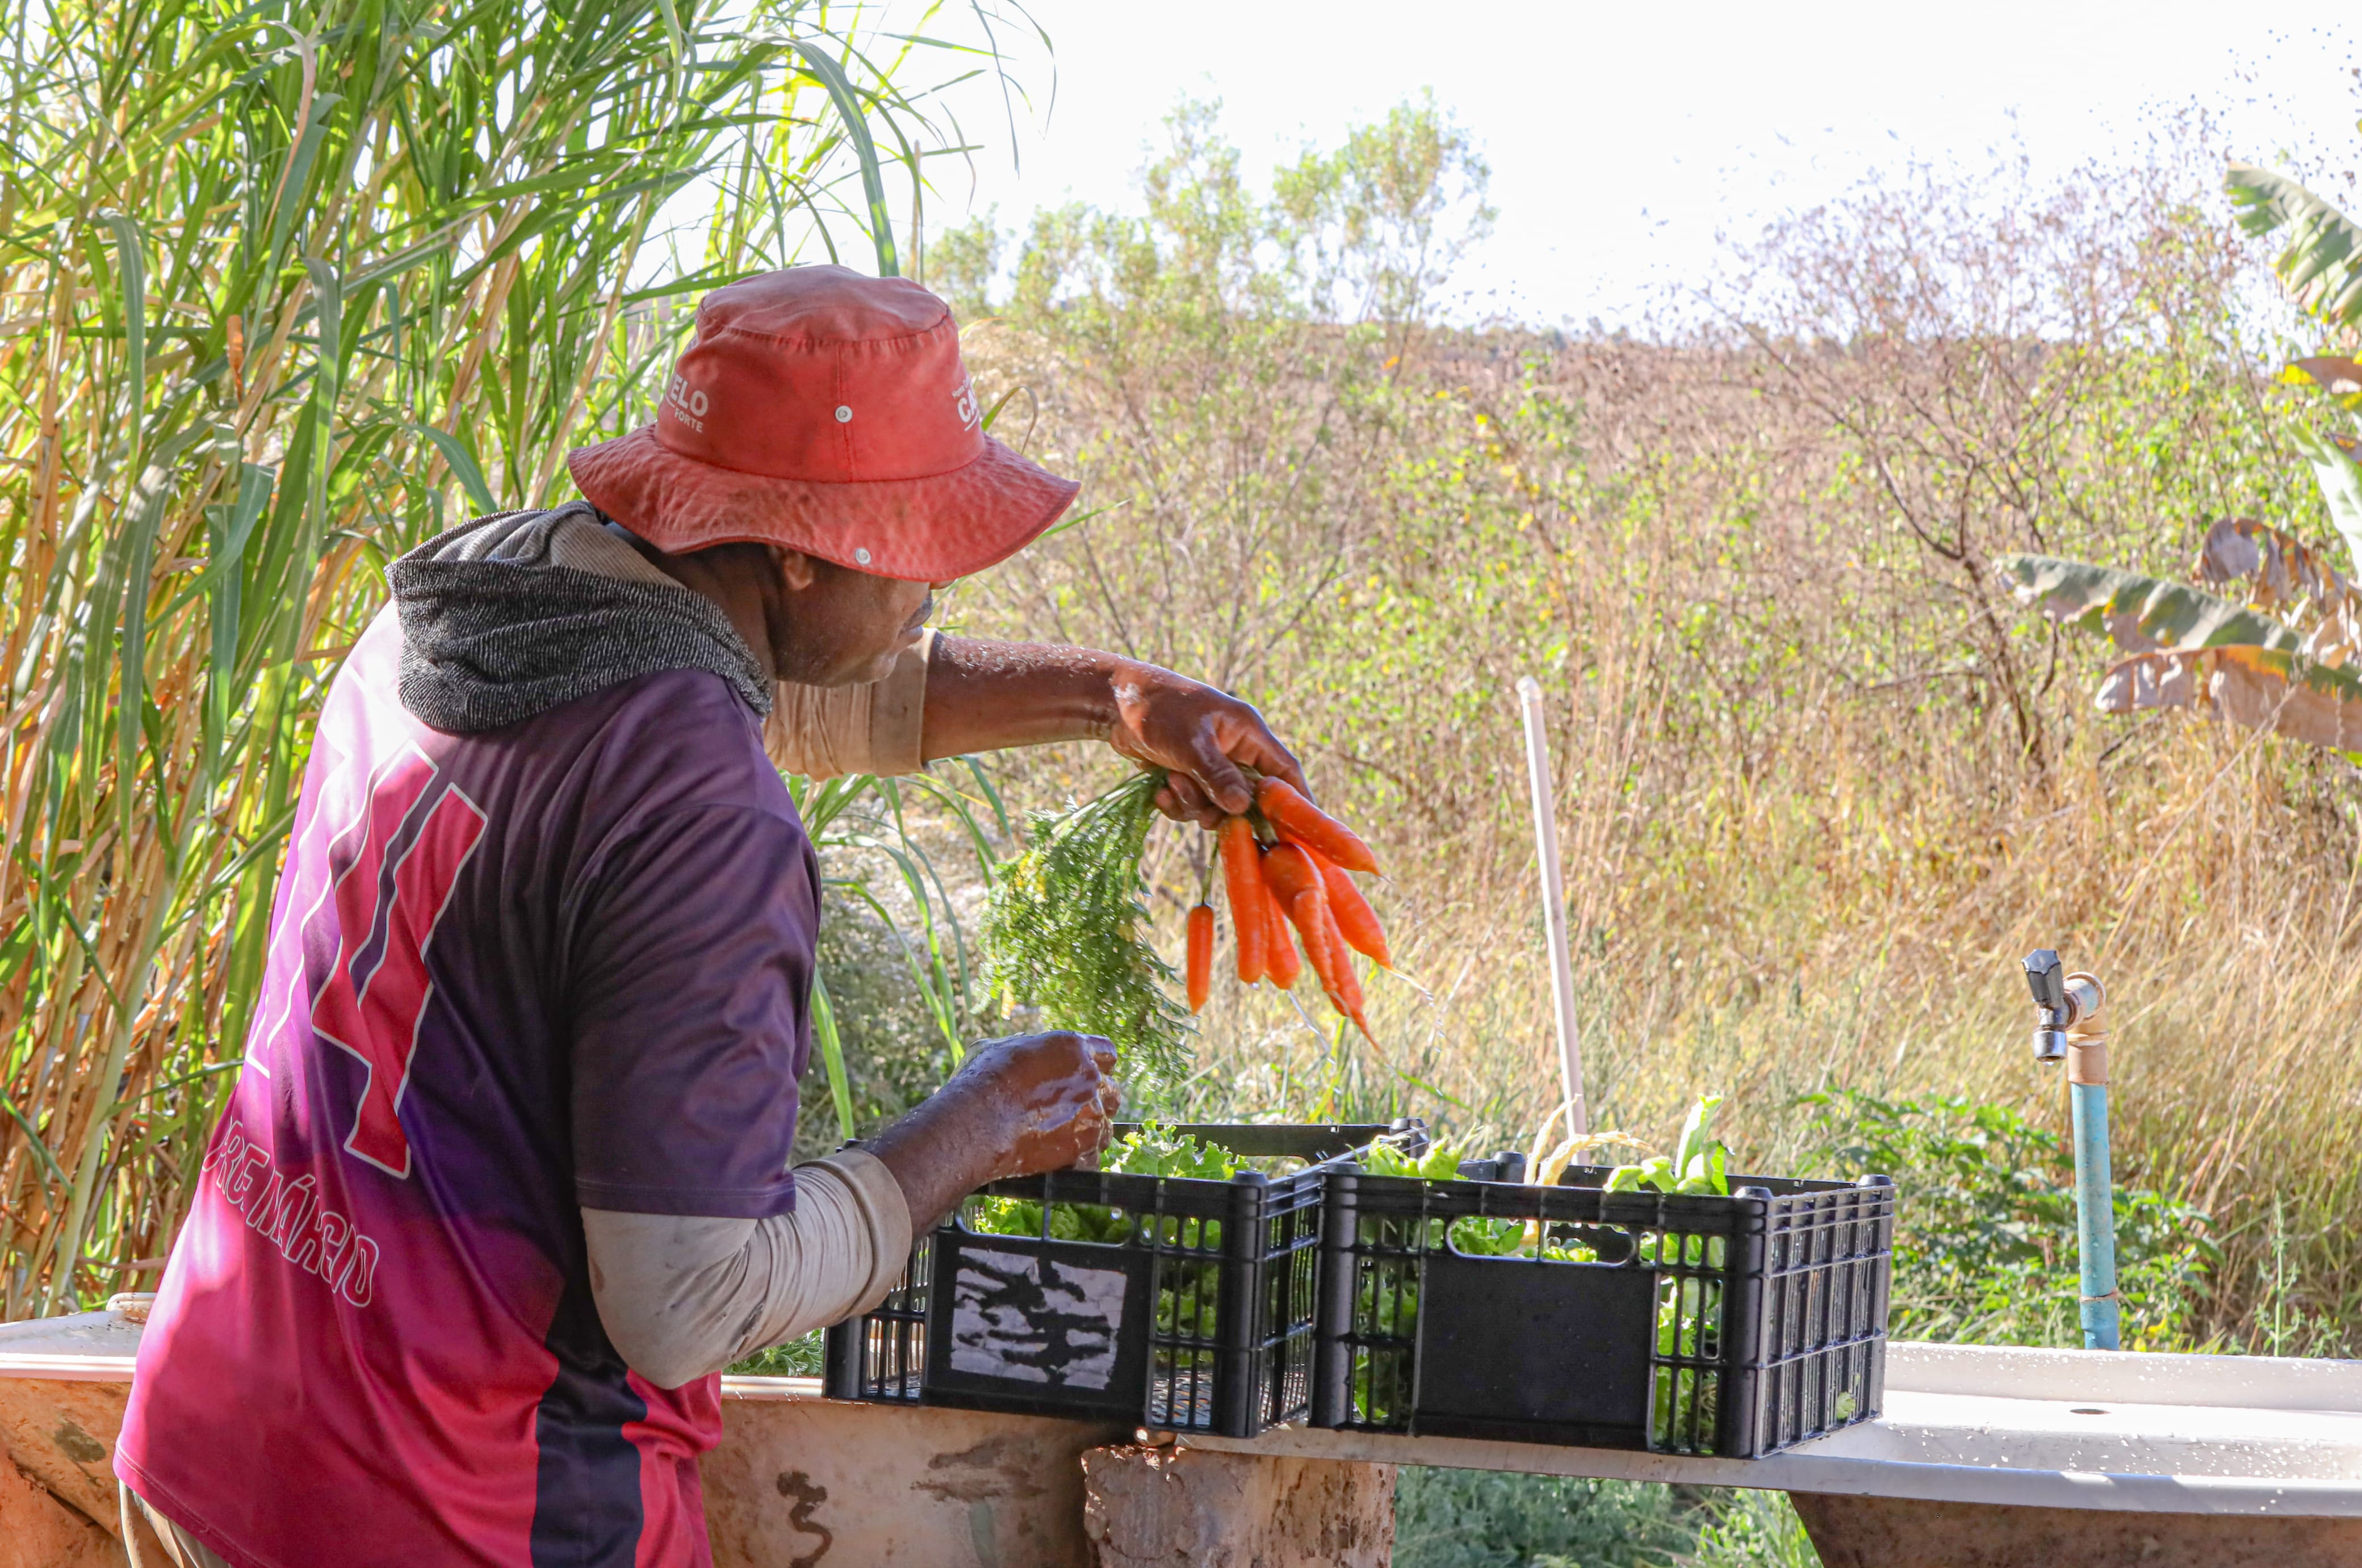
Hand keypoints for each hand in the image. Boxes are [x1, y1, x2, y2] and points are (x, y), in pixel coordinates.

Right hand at [867, 1031, 1118, 1228]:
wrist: (976, 1123)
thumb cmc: (982, 1081)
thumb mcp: (1000, 1047)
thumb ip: (1027, 1048)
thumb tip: (1027, 1050)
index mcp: (1073, 1048)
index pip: (1107, 1052)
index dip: (1097, 1065)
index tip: (1086, 1077)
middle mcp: (1089, 1078)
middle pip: (1112, 1091)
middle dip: (1097, 1100)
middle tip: (1074, 1110)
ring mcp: (1091, 1113)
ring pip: (1107, 1126)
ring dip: (1090, 1131)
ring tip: (1065, 1137)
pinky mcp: (1083, 1145)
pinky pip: (1093, 1156)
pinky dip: (1080, 1159)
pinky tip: (1062, 1158)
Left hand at [1104, 662, 1309, 826]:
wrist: (1113, 702)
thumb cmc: (1157, 710)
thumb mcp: (1189, 742)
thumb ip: (1216, 775)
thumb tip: (1241, 809)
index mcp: (1247, 732)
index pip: (1284, 770)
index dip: (1295, 801)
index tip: (1300, 833)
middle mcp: (1234, 750)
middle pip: (1249, 797)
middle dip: (1225, 810)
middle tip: (1206, 816)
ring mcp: (1210, 764)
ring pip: (1217, 805)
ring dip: (1194, 804)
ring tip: (1171, 784)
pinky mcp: (1187, 775)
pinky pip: (1192, 804)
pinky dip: (1177, 803)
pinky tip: (1159, 790)